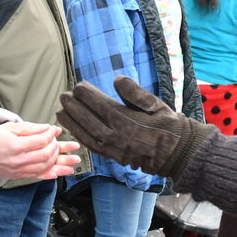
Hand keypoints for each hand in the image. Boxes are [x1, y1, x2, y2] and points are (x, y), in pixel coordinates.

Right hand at [0, 121, 79, 179]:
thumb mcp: (10, 127)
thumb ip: (30, 128)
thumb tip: (47, 128)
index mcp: (16, 146)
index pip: (41, 141)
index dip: (51, 135)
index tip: (55, 130)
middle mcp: (19, 160)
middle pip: (46, 155)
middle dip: (59, 149)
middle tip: (67, 144)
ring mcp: (19, 170)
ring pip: (45, 167)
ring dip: (61, 164)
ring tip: (74, 161)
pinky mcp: (18, 176)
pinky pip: (37, 176)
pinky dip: (50, 174)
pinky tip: (60, 173)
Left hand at [56, 76, 215, 177]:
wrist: (177, 152)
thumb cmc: (167, 125)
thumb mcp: (156, 104)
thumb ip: (135, 92)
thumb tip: (117, 79)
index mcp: (127, 120)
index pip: (100, 104)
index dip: (87, 95)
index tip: (78, 86)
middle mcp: (117, 135)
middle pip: (89, 119)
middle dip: (74, 107)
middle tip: (63, 96)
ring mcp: (114, 148)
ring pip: (87, 134)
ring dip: (71, 123)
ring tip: (60, 111)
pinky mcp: (114, 156)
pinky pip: (92, 147)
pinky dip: (80, 137)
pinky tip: (73, 130)